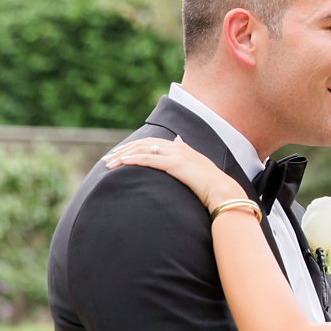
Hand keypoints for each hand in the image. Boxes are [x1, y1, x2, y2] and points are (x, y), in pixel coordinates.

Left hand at [103, 136, 246, 212]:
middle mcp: (178, 147)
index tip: (119, 155)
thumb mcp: (197, 165)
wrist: (223, 191)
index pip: (152, 143)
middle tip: (108, 159)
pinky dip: (135, 160)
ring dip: (124, 155)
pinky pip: (150, 160)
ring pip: (144, 150)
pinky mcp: (176, 164)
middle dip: (124, 150)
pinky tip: (123, 163)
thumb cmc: (211, 185)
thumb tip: (178, 139)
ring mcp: (177, 155)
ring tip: (110, 163)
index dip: (134, 147)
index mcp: (181, 148)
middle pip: (144, 144)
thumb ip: (186, 152)